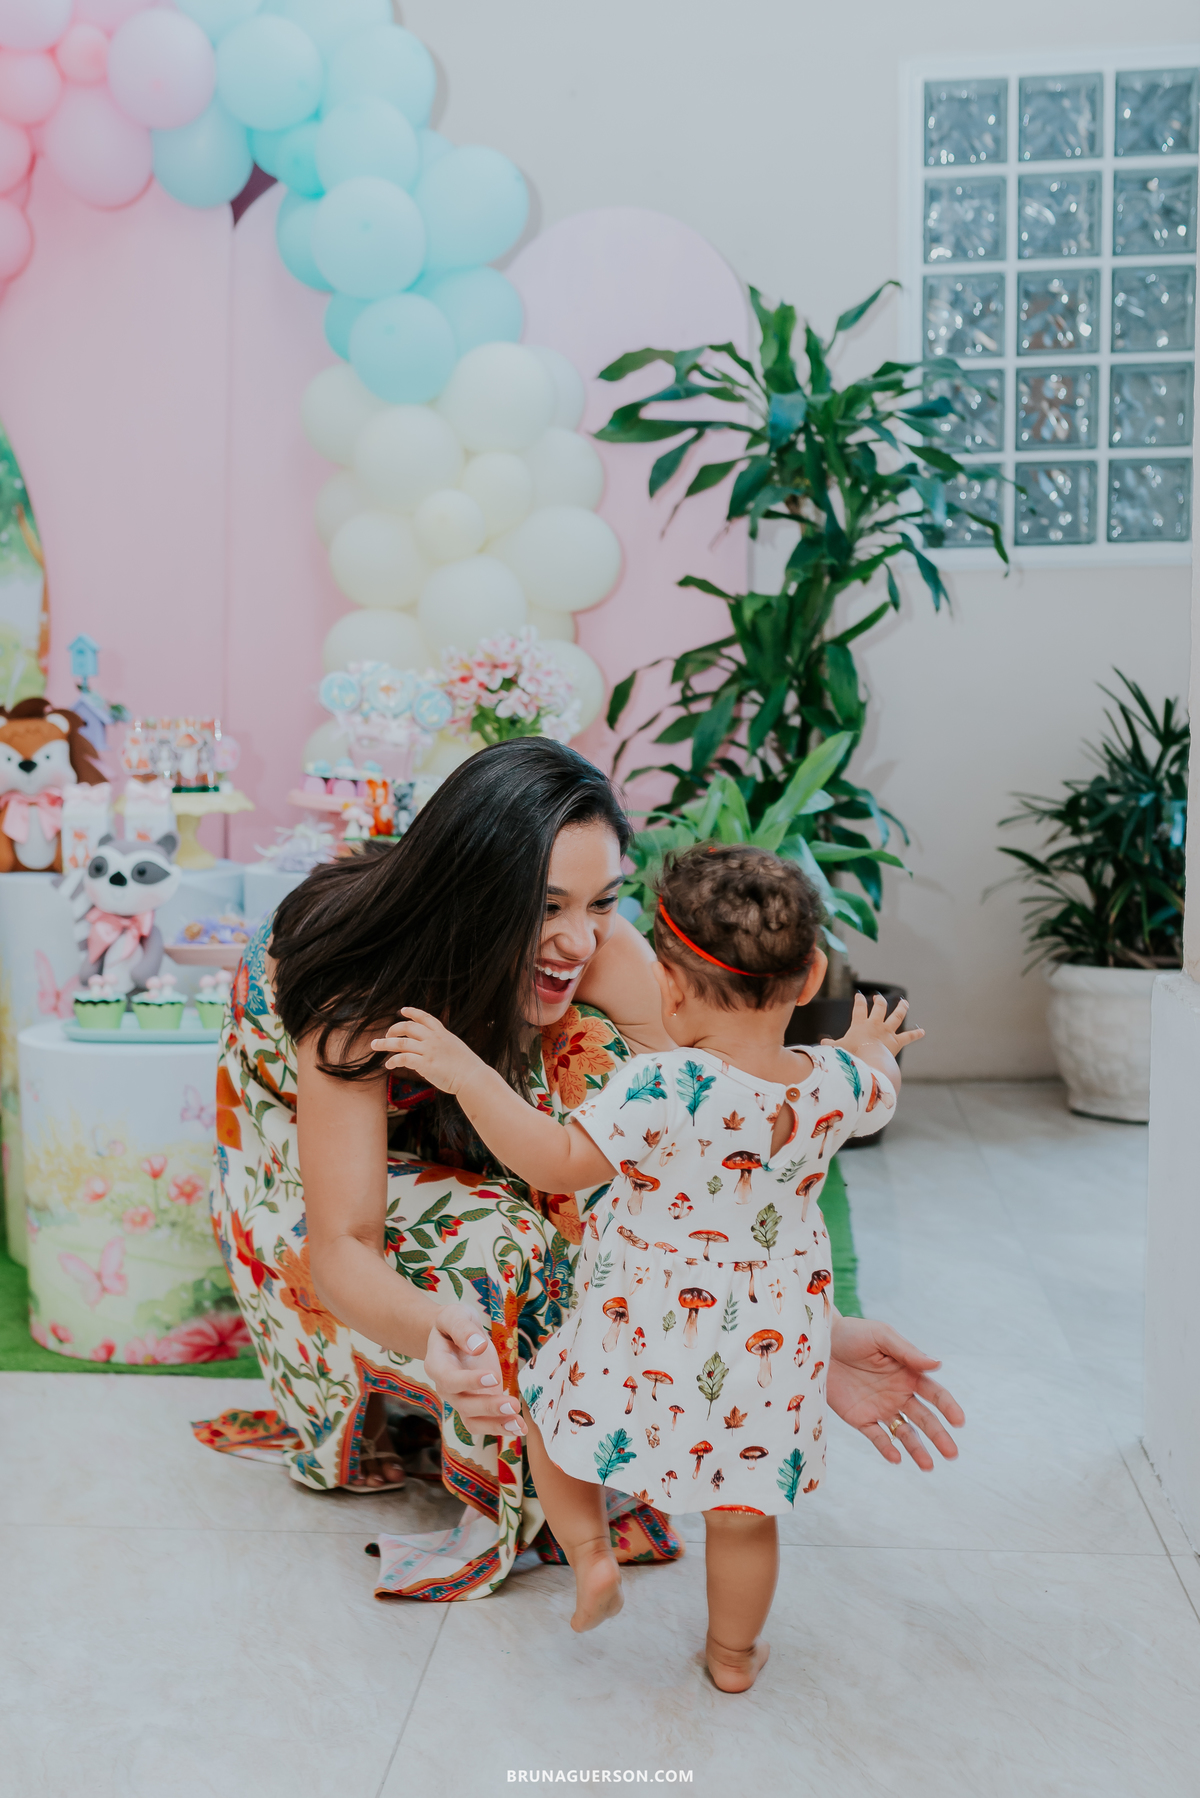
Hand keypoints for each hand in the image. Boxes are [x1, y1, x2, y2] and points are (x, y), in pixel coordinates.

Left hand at [371, 1008, 481, 1096]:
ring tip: (374, 1045)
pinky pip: (403, 1059)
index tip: (402, 1011)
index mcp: (442, 1033)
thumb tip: (433, 1048)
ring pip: (400, 1042)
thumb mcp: (455, 1047)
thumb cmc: (467, 1066)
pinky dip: (393, 1060)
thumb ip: (442, 1044)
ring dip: (385, 1043)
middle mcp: (433, 1039)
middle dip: (393, 1029)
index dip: (412, 1013)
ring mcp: (428, 1051)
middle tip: (385, 1035)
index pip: (424, 1017)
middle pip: (407, 1027)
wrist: (472, 1077)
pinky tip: (388, 1065)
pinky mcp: (424, 1064)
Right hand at [422, 1301, 526, 1438]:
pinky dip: (501, 1427)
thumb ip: (463, 1329)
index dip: (469, 1382)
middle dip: (489, 1408)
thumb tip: (477, 1347)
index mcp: (436, 1364)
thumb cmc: (454, 1322)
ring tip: (519, 1425)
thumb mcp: (455, 1315)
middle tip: (513, 1405)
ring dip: (496, 1425)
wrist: (455, 1333)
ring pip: (473, 1421)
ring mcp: (461, 1398)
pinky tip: (520, 1428)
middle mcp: (446, 1387)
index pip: (449, 1379)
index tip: (493, 1377)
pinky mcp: (476, 1404)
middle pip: (464, 1404)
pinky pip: (484, 1422)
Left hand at [826, 1314, 963, 1470]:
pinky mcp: (860, 1418)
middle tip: (952, 1454)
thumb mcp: (882, 1336)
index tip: (959, 1421)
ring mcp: (881, 1408)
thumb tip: (937, 1364)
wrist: (819, 1342)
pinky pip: (877, 1437)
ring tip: (928, 1466)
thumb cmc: (853, 1333)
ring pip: (905, 1433)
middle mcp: (899, 1393)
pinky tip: (896, 1458)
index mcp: (908, 1373)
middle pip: (925, 1419)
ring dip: (917, 1449)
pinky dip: (887, 1448)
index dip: (948, 1407)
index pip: (935, 1394)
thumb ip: (908, 1352)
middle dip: (939, 1436)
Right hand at [828, 991, 923, 1062]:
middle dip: (879, 1001)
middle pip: (879, 1007)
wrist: (869, 1061)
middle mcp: (875, 1025)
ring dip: (901, 1008)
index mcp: (860, 1024)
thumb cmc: (852, 1055)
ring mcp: (887, 1032)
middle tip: (878, 997)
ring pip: (896, 1016)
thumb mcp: (838, 1049)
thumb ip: (831, 1045)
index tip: (859, 995)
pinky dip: (916, 1034)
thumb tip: (821, 1044)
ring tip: (904, 1002)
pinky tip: (923, 1032)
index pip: (859, 1008)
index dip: (859, 1001)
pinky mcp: (896, 1042)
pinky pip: (908, 1037)